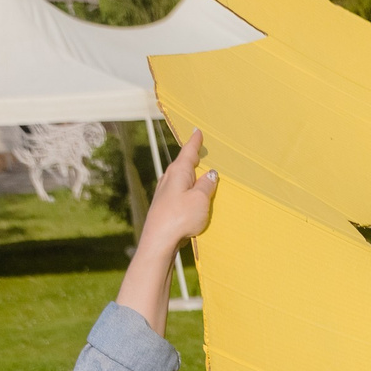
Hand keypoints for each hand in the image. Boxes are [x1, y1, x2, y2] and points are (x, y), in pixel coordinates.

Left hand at [142, 127, 217, 253]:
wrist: (159, 240)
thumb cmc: (180, 217)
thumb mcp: (200, 199)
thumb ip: (207, 185)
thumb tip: (211, 174)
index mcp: (178, 172)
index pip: (188, 151)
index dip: (194, 141)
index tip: (197, 131)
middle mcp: (169, 178)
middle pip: (183, 164)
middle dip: (192, 157)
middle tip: (200, 150)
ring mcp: (164, 192)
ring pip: (180, 178)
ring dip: (190, 175)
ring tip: (199, 174)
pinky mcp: (164, 205)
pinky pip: (179, 191)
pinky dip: (187, 189)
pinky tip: (191, 196)